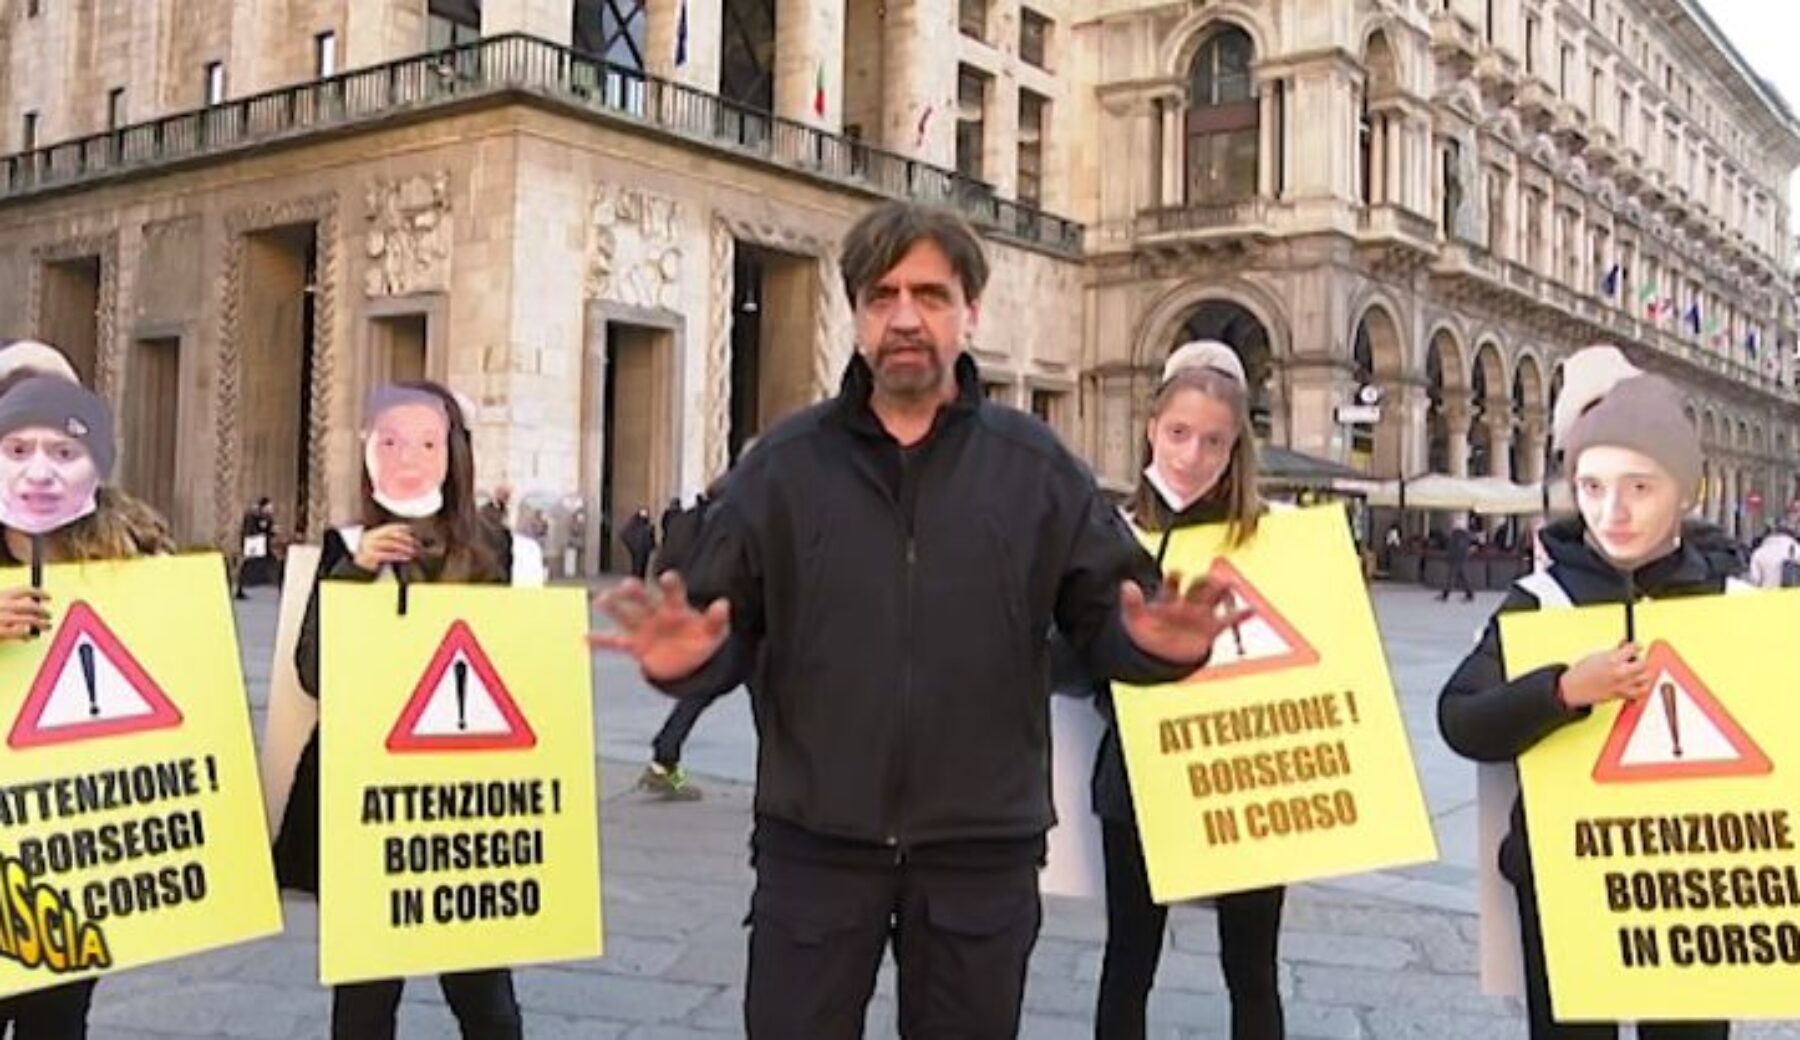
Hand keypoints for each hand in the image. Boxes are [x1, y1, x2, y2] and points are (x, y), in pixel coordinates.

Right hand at [0, 587, 49, 642]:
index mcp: (1, 595)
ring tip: (47, 626)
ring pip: (31, 620)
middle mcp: (3, 605)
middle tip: (49, 615)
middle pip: (32, 606)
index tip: (48, 596)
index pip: (25, 590)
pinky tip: (31, 636)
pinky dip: (29, 634)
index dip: (40, 593)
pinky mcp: (1, 632)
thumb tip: (31, 604)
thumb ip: (9, 604)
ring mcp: (2, 619)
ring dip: (42, 623)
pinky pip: (22, 633)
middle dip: (43, 611)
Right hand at [354, 524, 416, 571]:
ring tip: (413, 550)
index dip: (400, 527)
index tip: (411, 529)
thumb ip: (387, 539)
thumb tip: (406, 536)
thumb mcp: (376, 545)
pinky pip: (387, 555)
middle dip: (406, 538)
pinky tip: (406, 557)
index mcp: (372, 533)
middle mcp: (371, 538)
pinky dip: (398, 556)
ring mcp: (370, 546)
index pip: (388, 527)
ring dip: (404, 547)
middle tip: (415, 542)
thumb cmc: (369, 556)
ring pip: (391, 544)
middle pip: (392, 535)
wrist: (355, 566)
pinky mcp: (371, 556)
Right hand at [589, 571, 731, 681]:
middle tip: (626, 585)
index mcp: (676, 606)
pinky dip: (601, 642)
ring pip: (626, 615)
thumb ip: (716, 620)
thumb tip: (723, 604)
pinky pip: (615, 643)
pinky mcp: (635, 645)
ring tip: (602, 600)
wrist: (690, 663)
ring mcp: (644, 628)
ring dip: (614, 608)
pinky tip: (586, 638)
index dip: (670, 584)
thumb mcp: (714, 632)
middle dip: (635, 592)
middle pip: (643, 599)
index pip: (673, 592)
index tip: (666, 577)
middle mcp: (657, 613)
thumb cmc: (701, 640)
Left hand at [1120, 568, 1251, 666]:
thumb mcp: (1136, 619)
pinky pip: (1228, 620)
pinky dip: (1241, 615)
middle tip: (1210, 578)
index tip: (1176, 573)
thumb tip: (1126, 585)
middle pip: (1199, 586)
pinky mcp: (1211, 628)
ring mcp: (1201, 614)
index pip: (1173, 582)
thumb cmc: (1147, 631)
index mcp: (1169, 596)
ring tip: (1228, 586)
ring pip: (1215, 598)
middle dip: (1205, 581)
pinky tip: (1252, 611)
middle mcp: (1187, 601)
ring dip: (1222, 592)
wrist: (1159, 654)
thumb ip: (1133, 604)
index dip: (1175, 577)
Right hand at [1557, 643, 1651, 708]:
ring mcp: (1623, 685)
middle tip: (1634, 660)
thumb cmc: (1582, 673)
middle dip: (1639, 660)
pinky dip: (1642, 688)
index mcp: (1612, 659)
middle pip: (1643, 663)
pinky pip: (1641, 692)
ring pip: (1646, 677)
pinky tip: (1636, 684)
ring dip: (1642, 673)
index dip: (1636, 645)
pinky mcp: (1623, 695)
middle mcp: (1620, 672)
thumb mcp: (1597, 655)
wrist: (1574, 688)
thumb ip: (1614, 651)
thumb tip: (1625, 645)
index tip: (1636, 646)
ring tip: (1635, 672)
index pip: (1634, 647)